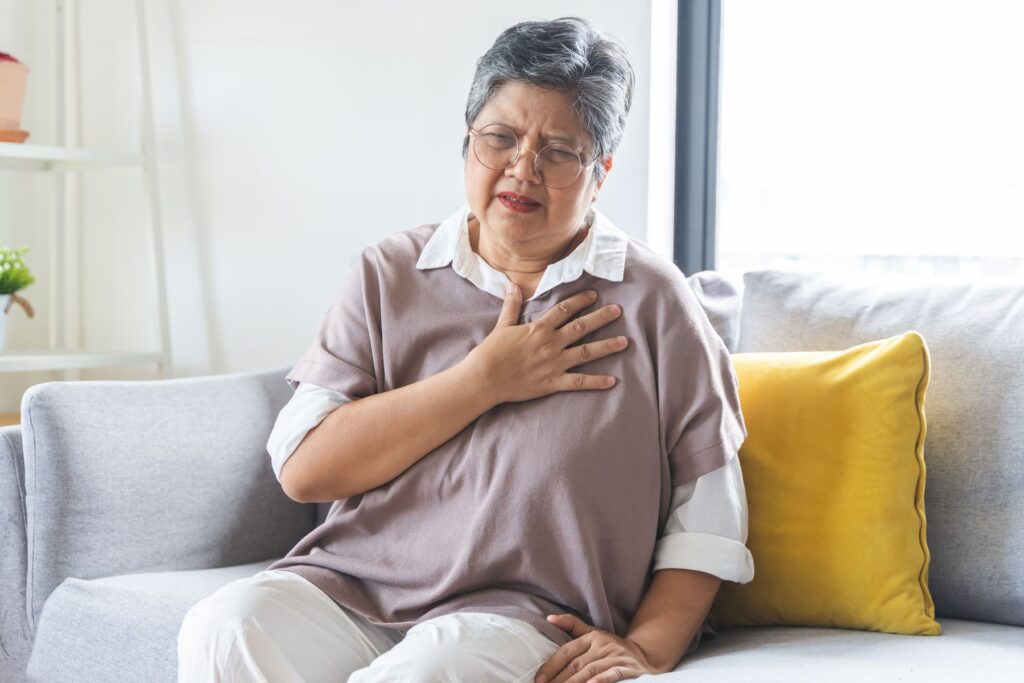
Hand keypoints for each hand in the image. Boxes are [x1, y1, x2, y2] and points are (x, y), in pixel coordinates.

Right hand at [466, 285, 627, 404]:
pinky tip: (612, 381)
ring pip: (586, 352)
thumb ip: (511, 306)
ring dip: (606, 346)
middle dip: (601, 317)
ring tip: (624, 342)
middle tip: (619, 310)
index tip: (594, 295)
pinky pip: (579, 382)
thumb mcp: (502, 326)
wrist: (484, 378)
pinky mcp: (553, 383)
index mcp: (539, 328)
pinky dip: (596, 382)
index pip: (564, 309)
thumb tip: (512, 285)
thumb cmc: (491, 353)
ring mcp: (554, 363)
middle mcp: (550, 343)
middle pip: (581, 327)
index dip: (580, 301)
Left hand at [533, 613, 662, 682]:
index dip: (551, 666)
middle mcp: (603, 645)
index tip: (538, 680)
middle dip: (559, 680)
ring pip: (591, 671)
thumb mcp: (593, 634)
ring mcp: (616, 657)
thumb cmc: (611, 647)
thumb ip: (572, 625)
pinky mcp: (629, 669)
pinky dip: (603, 680)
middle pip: (576, 665)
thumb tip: (549, 618)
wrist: (646, 656)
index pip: (567, 651)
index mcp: (592, 637)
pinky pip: (614, 674)